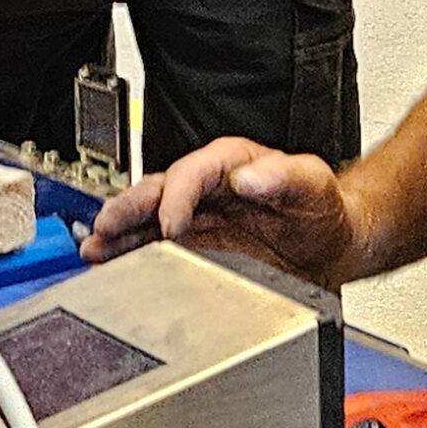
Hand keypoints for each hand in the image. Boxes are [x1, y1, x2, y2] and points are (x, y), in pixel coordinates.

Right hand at [83, 138, 362, 286]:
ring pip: (147, 221)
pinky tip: (109, 264)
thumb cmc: (323, 209)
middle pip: (156, 193)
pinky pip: (153, 248)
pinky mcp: (193, 248)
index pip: (192, 173)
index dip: (176, 196)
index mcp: (230, 164)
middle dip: (127, 210)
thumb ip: (285, 176)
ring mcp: (197, 219)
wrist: (332, 245)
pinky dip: (129, 255)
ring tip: (94, 248)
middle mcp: (207, 189)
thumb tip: (249, 176)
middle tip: (105, 229)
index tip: (169, 223)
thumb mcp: (313, 184)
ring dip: (119, 234)